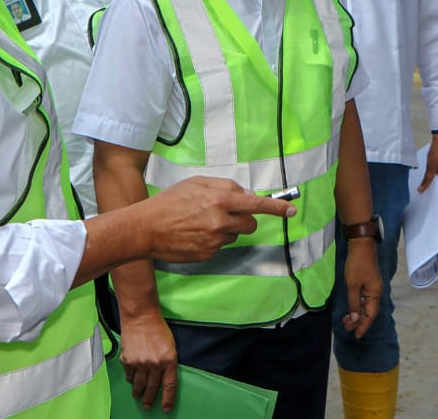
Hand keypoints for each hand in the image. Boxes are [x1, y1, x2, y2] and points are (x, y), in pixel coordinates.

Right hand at [121, 313, 177, 412]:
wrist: (141, 317)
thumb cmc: (159, 329)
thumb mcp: (170, 345)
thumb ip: (168, 362)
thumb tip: (163, 377)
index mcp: (169, 360)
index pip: (169, 385)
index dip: (168, 399)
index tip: (166, 409)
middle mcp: (155, 364)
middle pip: (152, 388)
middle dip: (150, 399)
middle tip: (147, 406)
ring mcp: (140, 363)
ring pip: (139, 384)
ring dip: (138, 392)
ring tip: (138, 396)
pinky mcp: (128, 360)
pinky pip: (129, 375)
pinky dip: (130, 379)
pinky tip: (131, 380)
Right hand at [145, 177, 295, 262]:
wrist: (145, 228)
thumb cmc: (170, 201)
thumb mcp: (197, 183)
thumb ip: (225, 186)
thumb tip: (246, 195)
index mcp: (221, 199)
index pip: (257, 204)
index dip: (277, 208)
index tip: (292, 210)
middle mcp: (222, 220)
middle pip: (250, 224)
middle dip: (244, 219)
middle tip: (225, 214)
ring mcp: (215, 240)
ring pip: (234, 235)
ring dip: (226, 229)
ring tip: (201, 223)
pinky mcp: (208, 254)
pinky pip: (220, 246)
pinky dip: (212, 240)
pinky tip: (194, 234)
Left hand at [341, 240, 382, 337]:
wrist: (361, 245)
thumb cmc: (357, 265)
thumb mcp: (353, 286)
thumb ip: (354, 304)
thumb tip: (356, 320)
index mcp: (375, 294)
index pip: (370, 315)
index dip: (363, 326)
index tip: (356, 336)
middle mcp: (376, 292)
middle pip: (369, 312)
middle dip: (359, 322)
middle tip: (346, 328)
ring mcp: (372, 287)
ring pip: (366, 306)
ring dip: (357, 314)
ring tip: (346, 320)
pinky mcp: (367, 283)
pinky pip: (364, 299)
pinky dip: (357, 306)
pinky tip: (351, 309)